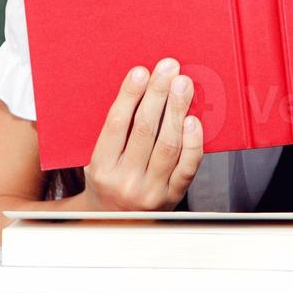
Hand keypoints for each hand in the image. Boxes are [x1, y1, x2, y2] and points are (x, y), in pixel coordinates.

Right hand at [81, 57, 203, 210]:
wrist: (116, 224)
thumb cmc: (108, 182)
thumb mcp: (98, 159)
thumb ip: (114, 130)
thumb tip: (140, 86)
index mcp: (101, 168)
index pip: (116, 125)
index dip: (129, 95)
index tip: (140, 72)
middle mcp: (125, 182)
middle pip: (144, 130)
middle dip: (158, 94)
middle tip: (168, 68)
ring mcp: (151, 191)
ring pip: (168, 145)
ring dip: (177, 109)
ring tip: (183, 84)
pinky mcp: (173, 197)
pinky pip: (187, 167)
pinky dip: (192, 141)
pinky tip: (193, 119)